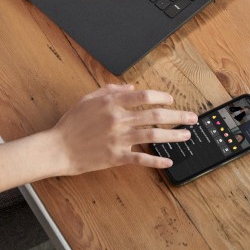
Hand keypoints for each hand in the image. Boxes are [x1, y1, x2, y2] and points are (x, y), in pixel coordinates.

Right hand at [47, 84, 196, 174]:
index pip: (144, 97)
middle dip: (178, 116)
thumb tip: (131, 88)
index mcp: (111, 103)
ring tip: (186, 135)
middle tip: (192, 118)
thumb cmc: (72, 123)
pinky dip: (156, 161)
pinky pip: (141, 158)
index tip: (171, 100)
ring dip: (173, 135)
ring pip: (153, 135)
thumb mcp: (88, 100)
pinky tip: (168, 161)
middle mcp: (118, 119)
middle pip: (155, 116)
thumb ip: (110, 91)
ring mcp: (118, 139)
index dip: (161, 97)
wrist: (58, 148)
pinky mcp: (116, 157)